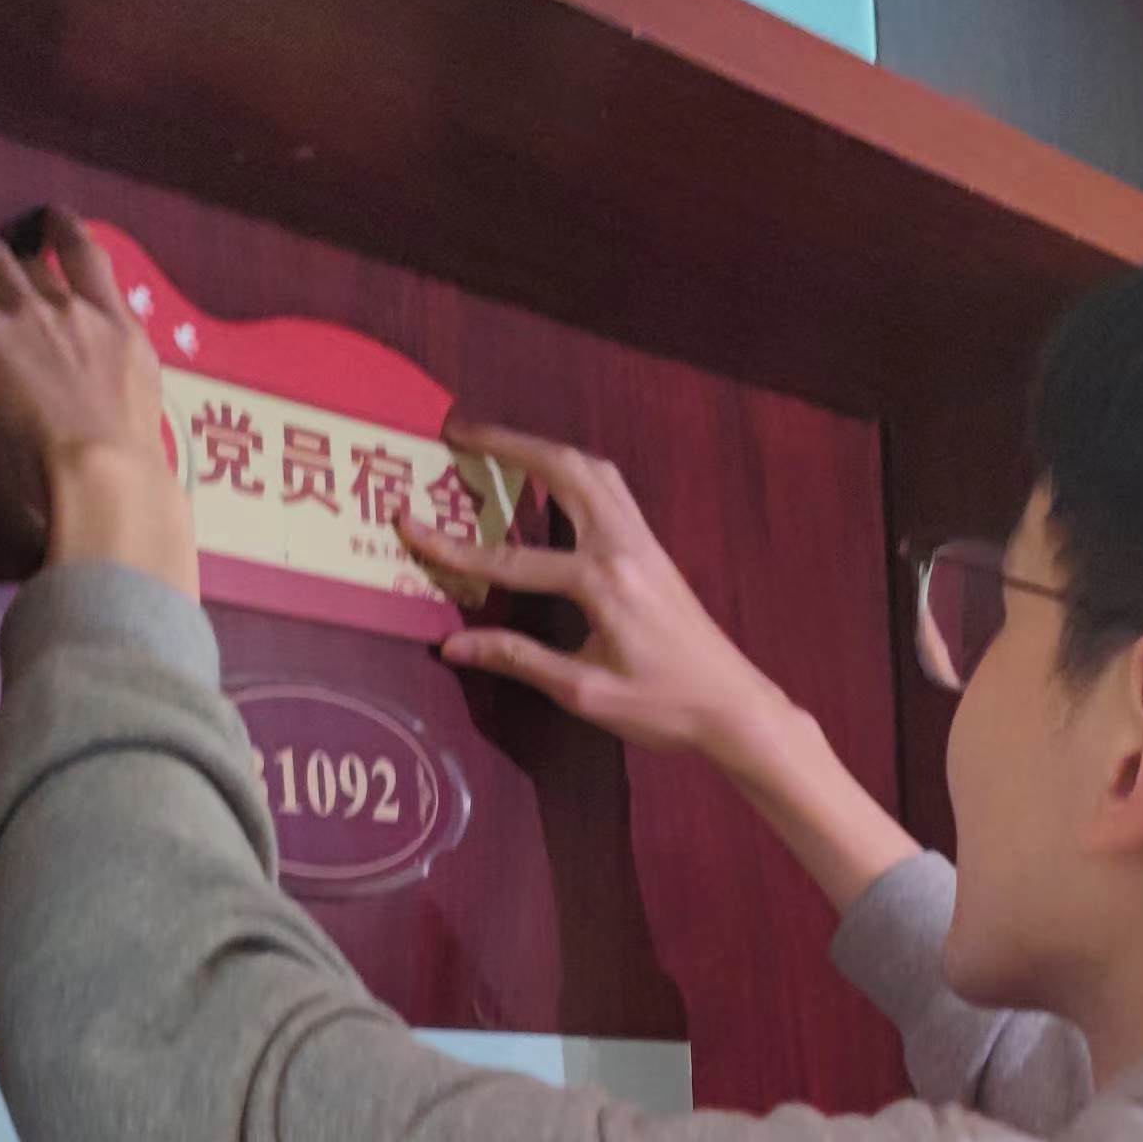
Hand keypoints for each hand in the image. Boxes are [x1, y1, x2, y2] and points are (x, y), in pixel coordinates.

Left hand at [0, 211, 195, 599]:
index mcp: (119, 330)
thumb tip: (110, 422)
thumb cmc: (134, 473)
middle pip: (25, 253)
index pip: (88, 255)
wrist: (109, 475)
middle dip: (4, 266)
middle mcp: (72, 307)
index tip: (52, 225)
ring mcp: (24, 313)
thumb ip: (118, 395)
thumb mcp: (140, 419)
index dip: (64, 232)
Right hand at [404, 426, 812, 772]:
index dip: (452, 545)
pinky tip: (551, 477)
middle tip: (457, 434)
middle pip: (561, 470)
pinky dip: (573, 471)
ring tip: (498, 443)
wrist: (735, 707)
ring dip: (543, 449)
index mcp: (601, 582)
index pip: (510, 558)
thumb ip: (519, 658)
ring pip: (592, 471)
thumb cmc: (663, 707)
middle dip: (507, 445)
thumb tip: (453, 645)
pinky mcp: (654, 550)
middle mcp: (623, 546)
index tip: (407, 523)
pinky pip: (610, 490)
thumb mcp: (584, 691)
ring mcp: (644, 542)